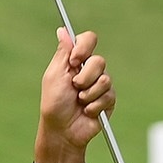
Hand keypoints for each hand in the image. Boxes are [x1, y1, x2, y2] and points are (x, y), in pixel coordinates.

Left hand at [35, 27, 115, 162]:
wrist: (62, 131)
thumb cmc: (54, 105)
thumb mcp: (54, 76)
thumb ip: (63, 53)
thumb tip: (62, 30)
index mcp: (75, 62)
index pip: (88, 40)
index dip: (84, 47)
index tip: (74, 60)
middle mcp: (89, 70)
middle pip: (99, 60)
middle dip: (85, 77)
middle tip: (74, 87)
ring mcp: (100, 85)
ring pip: (105, 79)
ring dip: (88, 93)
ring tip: (79, 102)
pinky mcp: (108, 99)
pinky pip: (108, 95)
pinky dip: (94, 105)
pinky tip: (86, 111)